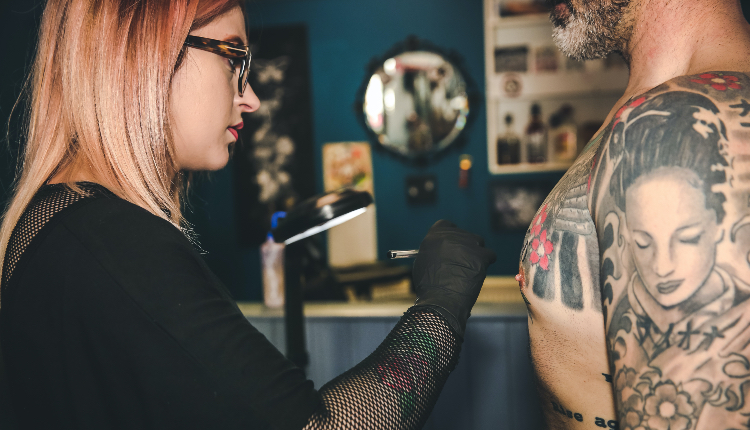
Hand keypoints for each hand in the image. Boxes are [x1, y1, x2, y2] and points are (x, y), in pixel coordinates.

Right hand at [412, 220, 495, 337]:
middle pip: (464, 234)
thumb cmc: (428, 285)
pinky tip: (479, 270)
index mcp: (435, 235)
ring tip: (469, 268)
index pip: (446, 225)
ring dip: (475, 253)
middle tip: (461, 261)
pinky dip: (486, 261)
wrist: (441, 299)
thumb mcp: (423, 261)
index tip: (451, 244)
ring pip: (478, 242)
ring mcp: (468, 244)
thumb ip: (433, 250)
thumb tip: (442, 251)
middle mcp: (452, 235)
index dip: (450, 235)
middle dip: (464, 246)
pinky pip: (490, 254)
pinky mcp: (481, 255)